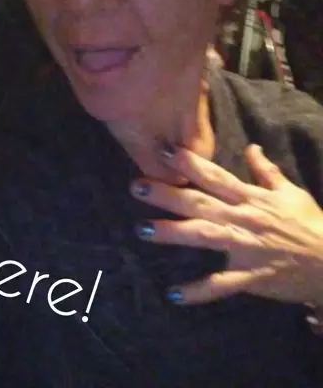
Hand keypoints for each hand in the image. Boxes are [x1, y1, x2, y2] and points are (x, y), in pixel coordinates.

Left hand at [131, 145, 322, 305]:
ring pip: (203, 236)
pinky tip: (173, 295)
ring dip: (172, 233)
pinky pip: (221, 285)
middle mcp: (242, 218)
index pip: (215, 175)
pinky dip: (198, 291)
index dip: (190, 162)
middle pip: (199, 202)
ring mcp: (245, 247)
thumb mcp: (291, 192)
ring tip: (142, 229)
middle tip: (136, 186)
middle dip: (167, 194)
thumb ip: (266, 170)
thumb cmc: (310, 225)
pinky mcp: (249, 275)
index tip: (164, 151)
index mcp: (251, 197)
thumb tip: (251, 146)